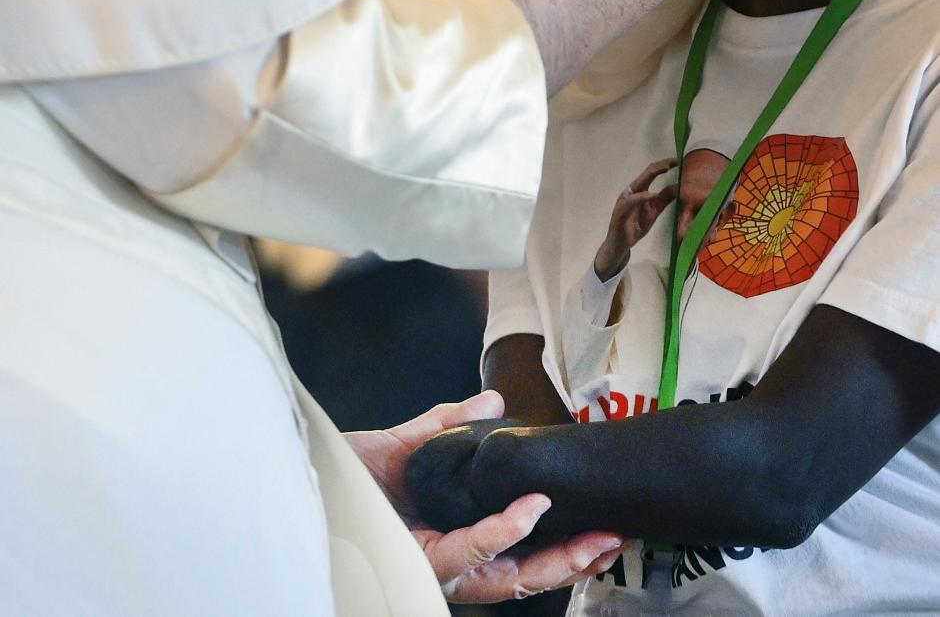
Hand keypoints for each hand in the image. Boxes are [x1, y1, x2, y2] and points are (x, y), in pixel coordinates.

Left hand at [346, 392, 623, 603]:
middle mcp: (451, 558)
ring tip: (588, 533)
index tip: (601, 521)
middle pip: (523, 574)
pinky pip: (467, 552)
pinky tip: (529, 511)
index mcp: (455, 535)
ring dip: (551, 555)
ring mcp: (435, 564)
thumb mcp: (407, 440)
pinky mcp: (417, 560)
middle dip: (573, 562)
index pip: (520, 551)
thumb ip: (452, 423)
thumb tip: (496, 401)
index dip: (563, 542)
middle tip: (613, 540)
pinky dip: (503, 532)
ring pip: (504, 576)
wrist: (304, 473)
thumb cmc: (350, 472)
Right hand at [594, 158, 676, 280]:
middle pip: (646, 174)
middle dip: (660, 166)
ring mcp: (624, 201)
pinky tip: (652, 195)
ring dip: (652, 175)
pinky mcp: (619, 212)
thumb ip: (663, 200)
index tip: (678, 161)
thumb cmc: (635, 227)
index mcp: (638, 191)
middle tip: (675, 161)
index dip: (663, 166)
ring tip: (666, 169)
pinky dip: (641, 197)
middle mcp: (631, 192)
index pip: (651, 173)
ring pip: (638, 184)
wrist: (620, 245)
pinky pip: (630, 202)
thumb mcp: (653, 212)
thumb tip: (678, 187)